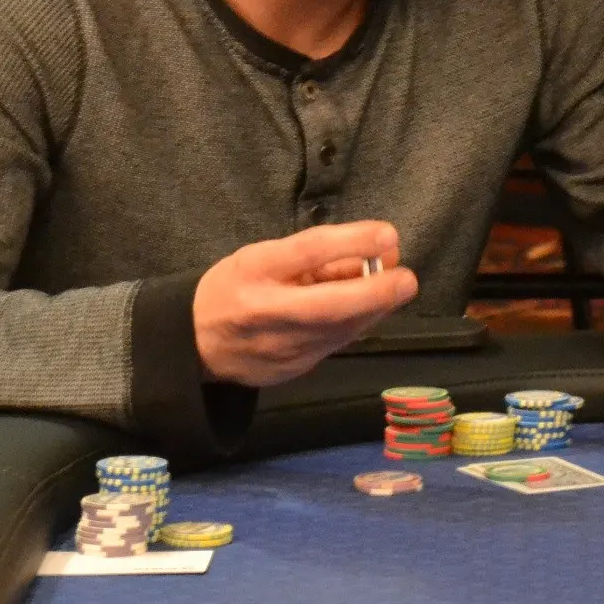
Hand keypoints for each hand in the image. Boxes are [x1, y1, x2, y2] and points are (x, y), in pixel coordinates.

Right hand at [194, 221, 417, 385]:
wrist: (196, 343)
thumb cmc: (235, 287)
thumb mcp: (262, 257)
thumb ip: (314, 257)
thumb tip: (375, 250)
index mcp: (254, 271)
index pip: (307, 252)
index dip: (352, 241)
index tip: (388, 233)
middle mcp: (267, 311)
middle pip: (329, 304)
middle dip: (376, 293)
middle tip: (407, 278)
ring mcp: (280, 347)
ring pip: (340, 330)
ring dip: (374, 308)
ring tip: (396, 287)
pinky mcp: (292, 370)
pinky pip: (333, 344)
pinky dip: (357, 324)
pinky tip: (370, 309)